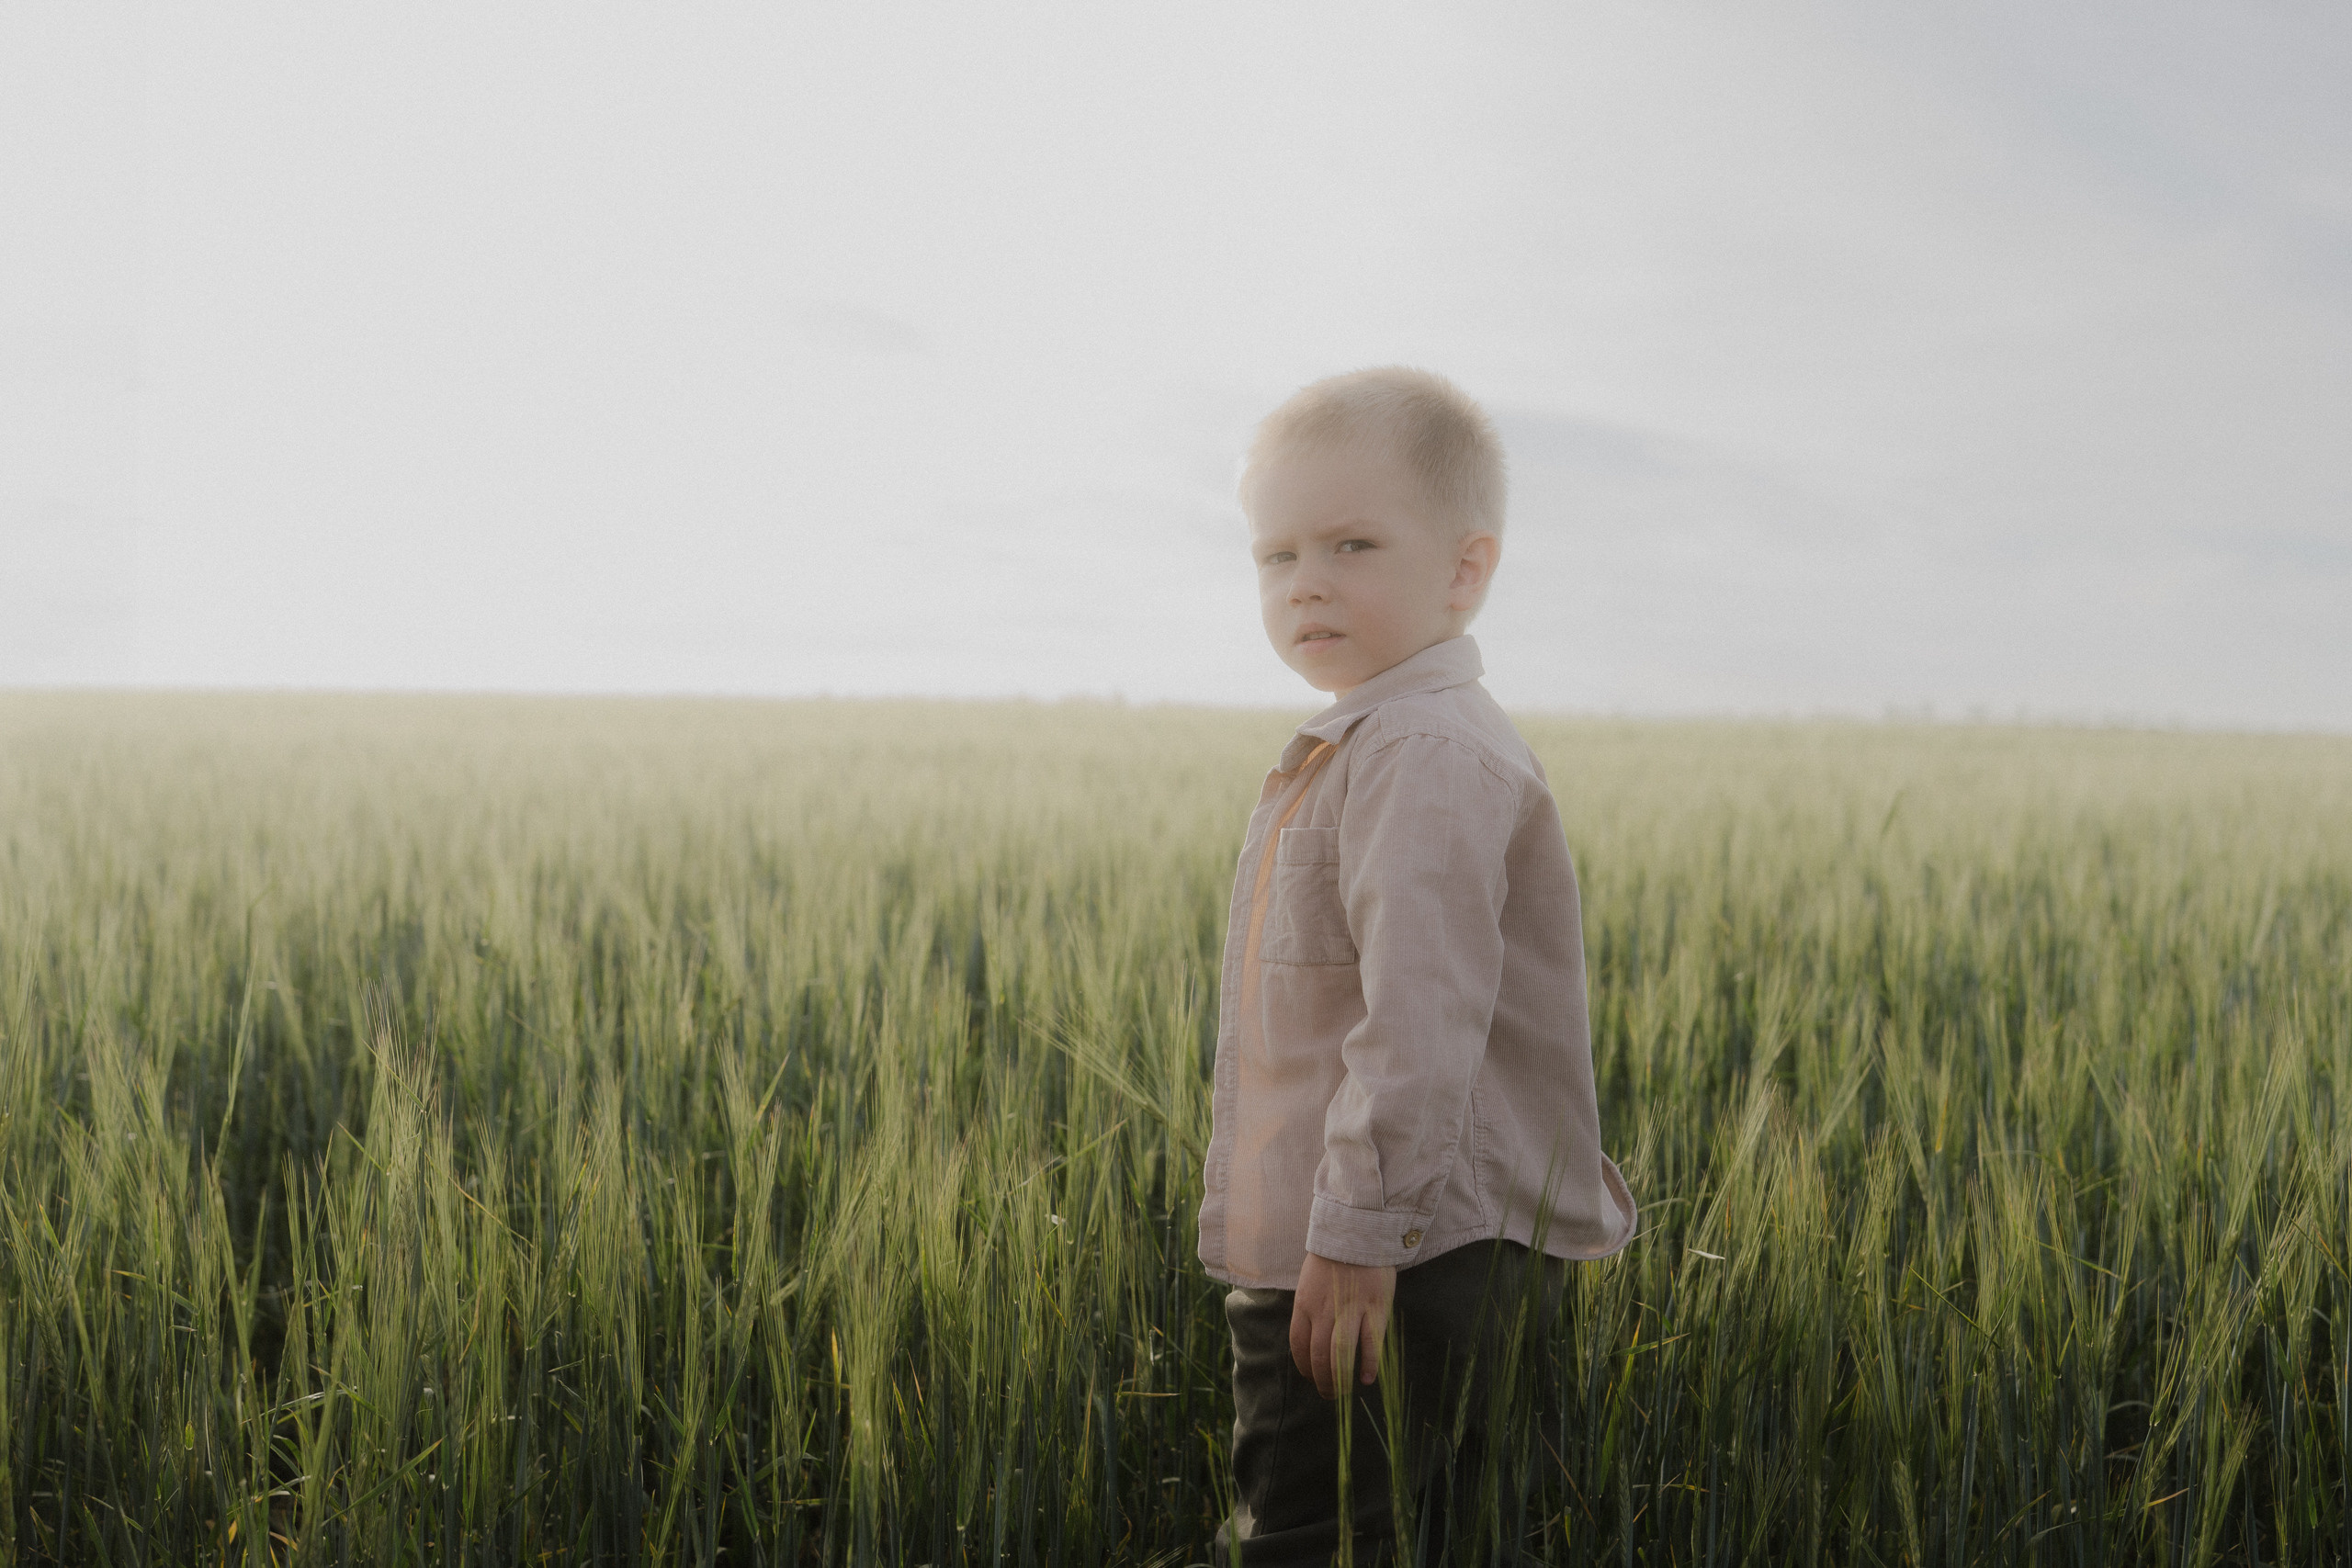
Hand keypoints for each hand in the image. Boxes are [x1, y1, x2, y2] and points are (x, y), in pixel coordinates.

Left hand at [1289, 1251, 1396, 1398]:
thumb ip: (1311, 1310)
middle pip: (1318, 1356)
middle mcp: (1324, 1310)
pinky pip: (1370, 1343)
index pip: (1299, 1345)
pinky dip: (1368, 1365)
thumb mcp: (1310, 1283)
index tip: (1311, 1377)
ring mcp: (1350, 1310)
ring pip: (1341, 1355)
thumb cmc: (1333, 1259)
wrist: (1357, 1232)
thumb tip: (1313, 1341)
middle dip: (1322, 1381)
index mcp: (1304, 1303)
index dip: (1304, 1367)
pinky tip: (1366, 1378)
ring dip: (1341, 1379)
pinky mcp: (1375, 1308)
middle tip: (1329, 1394)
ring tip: (1343, 1393)